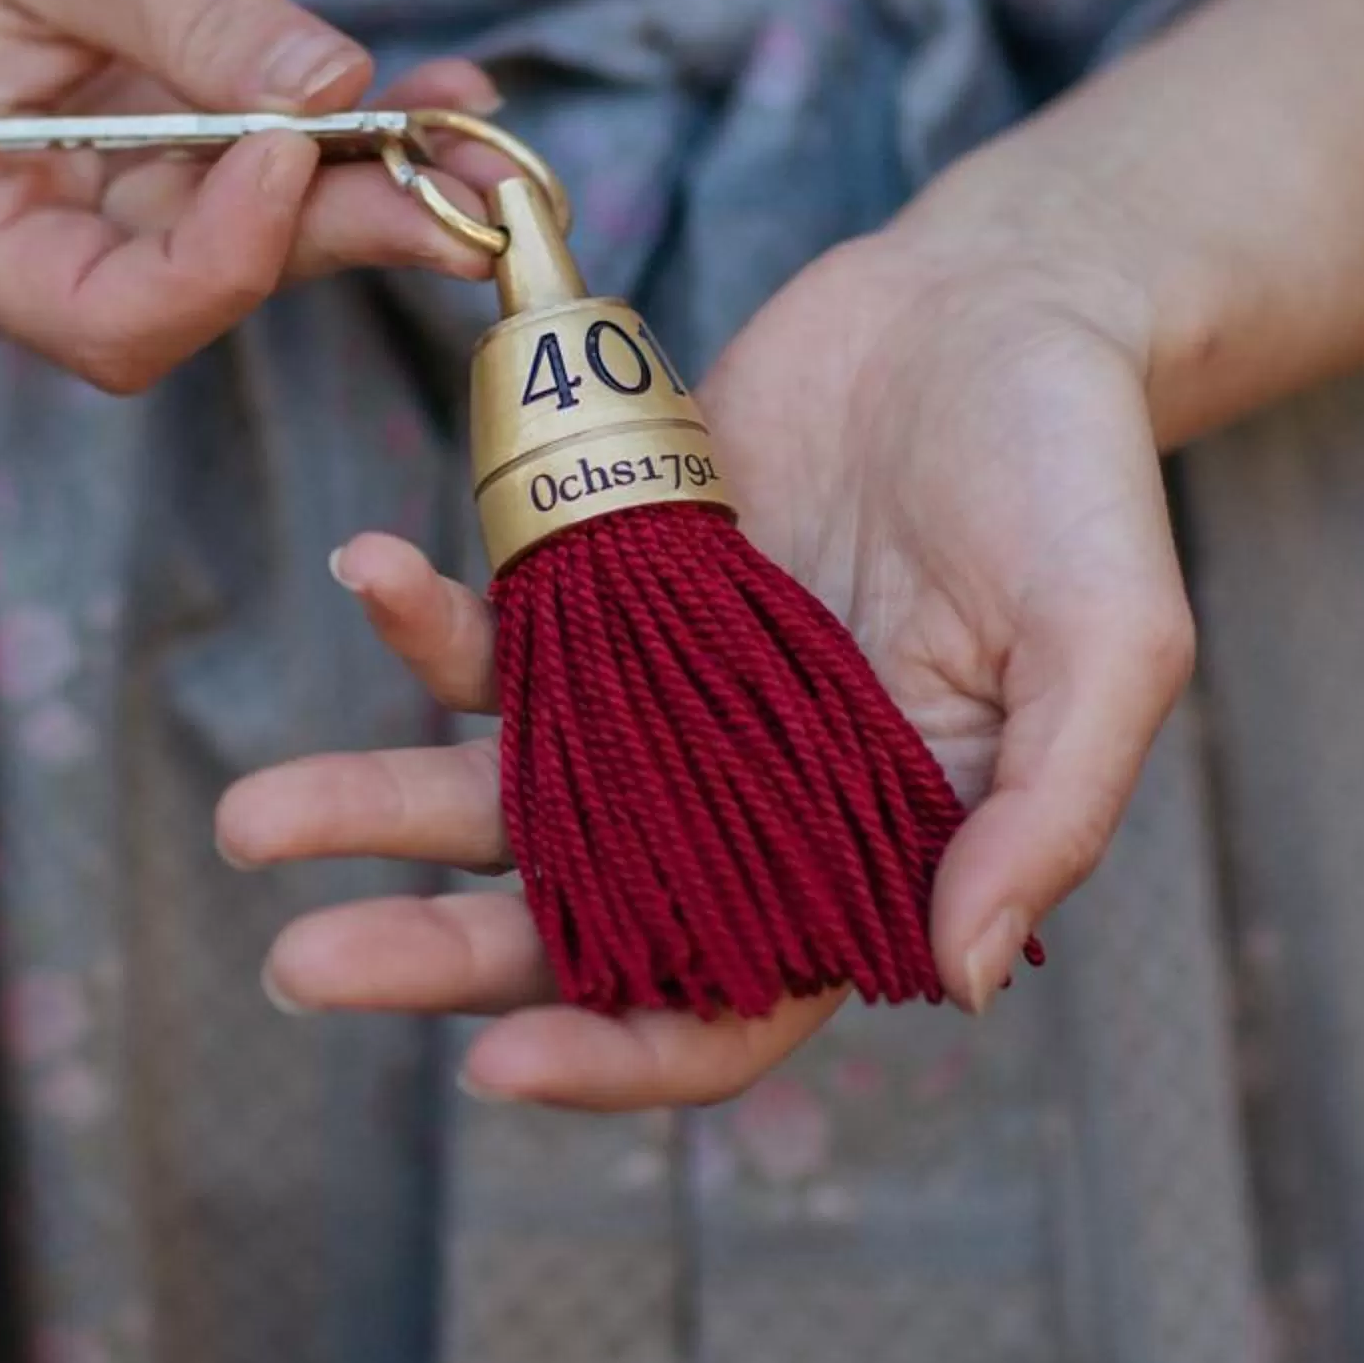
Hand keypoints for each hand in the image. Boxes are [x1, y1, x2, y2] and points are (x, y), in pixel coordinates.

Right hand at [0, 0, 499, 381]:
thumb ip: (197, 19)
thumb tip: (331, 92)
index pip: (106, 317)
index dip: (226, 260)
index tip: (301, 145)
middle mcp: (8, 253)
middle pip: (197, 292)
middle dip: (343, 229)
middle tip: (481, 178)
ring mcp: (76, 226)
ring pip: (246, 249)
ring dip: (370, 191)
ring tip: (484, 134)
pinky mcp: (136, 186)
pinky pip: (251, 191)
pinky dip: (343, 148)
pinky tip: (439, 100)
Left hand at [216, 190, 1195, 1109]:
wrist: (996, 300)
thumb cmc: (1076, 473)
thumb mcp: (1114, 637)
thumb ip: (1049, 812)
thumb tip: (961, 980)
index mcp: (870, 856)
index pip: (735, 1009)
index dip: (619, 1053)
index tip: (491, 1062)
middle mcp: (750, 806)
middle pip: (575, 924)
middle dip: (436, 956)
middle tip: (300, 965)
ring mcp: (668, 703)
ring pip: (503, 795)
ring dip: (377, 810)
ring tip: (249, 818)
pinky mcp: (611, 596)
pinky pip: (498, 638)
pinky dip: (421, 623)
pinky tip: (365, 572)